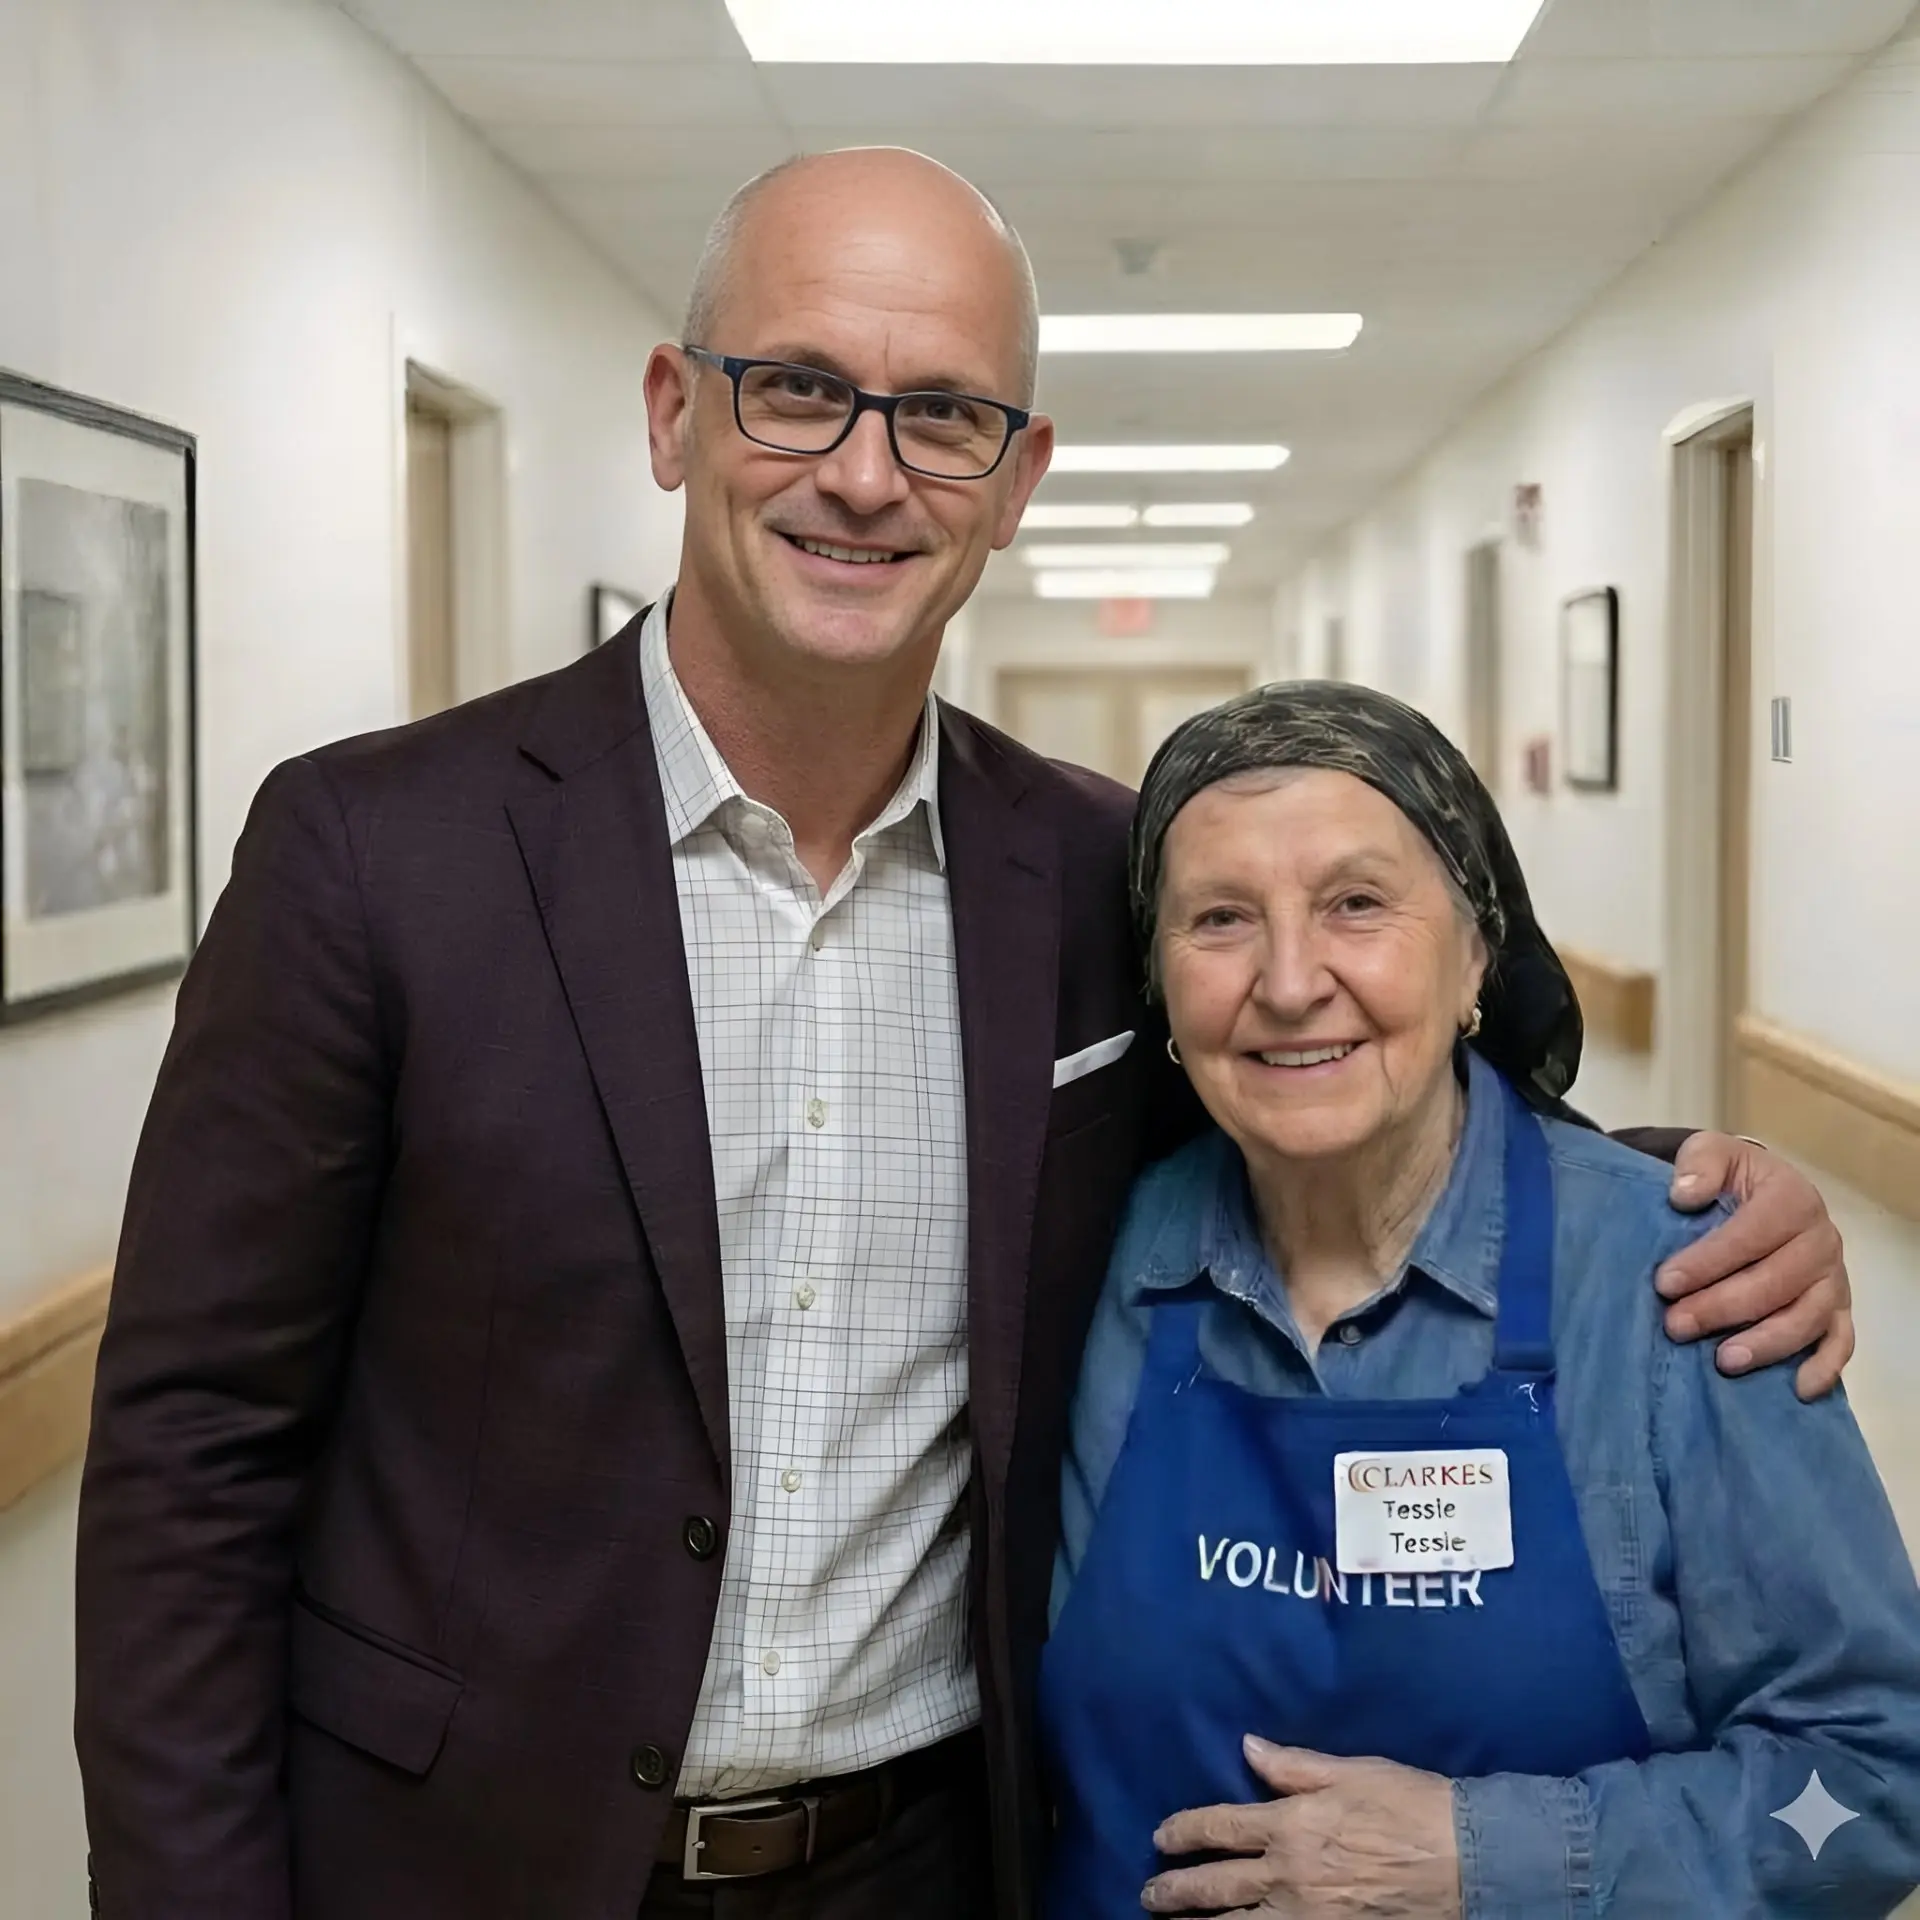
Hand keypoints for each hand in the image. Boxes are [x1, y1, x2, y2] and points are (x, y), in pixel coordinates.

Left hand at [1143, 1736, 1459, 1916]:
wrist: (1468, 1862)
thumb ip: (1294, 1765)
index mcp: (1291, 1825)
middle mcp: (1290, 1875)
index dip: (1184, 1831)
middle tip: (1150, 1892)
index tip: (1160, 1836)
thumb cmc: (1412, 1805)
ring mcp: (1308, 1917)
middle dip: (1177, 1890)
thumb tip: (1248, 1746)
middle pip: (1217, 1887)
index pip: (1220, 1827)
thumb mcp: (1352, 1771)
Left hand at [1656, 1133, 1851, 1399]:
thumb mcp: (1711, 1153)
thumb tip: (1684, 1194)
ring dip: (1766, 1343)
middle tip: (1675, 1326)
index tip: (1663, 1284)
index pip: (1750, 1235)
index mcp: (1792, 1199)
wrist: (1759, 1192)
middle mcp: (1822, 1240)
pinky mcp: (1839, 1309)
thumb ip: (1699, 1164)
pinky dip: (1825, 1367)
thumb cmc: (1729, 1177)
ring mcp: (1834, 1278)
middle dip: (1722, 1308)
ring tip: (1722, 1361)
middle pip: (1776, 1283)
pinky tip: (1797, 1389)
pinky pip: (1841, 1341)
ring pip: (1808, 1317)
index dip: (1706, 1262)